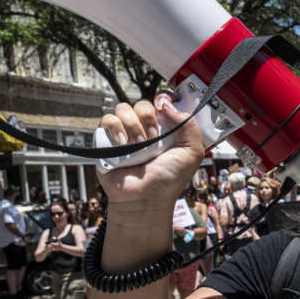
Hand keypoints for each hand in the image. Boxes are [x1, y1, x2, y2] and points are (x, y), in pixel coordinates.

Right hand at [97, 94, 205, 209]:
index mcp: (166, 129)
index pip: (162, 102)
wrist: (144, 198)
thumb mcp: (192, 153)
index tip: (164, 108)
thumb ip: (190, 127)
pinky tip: (122, 144)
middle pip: (143, 104)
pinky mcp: (108, 140)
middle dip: (149, 118)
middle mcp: (146, 129)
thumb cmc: (168, 180)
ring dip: (133, 126)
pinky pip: (107, 119)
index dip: (163, 101)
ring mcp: (126, 133)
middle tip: (153, 138)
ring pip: (123, 108)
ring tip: (139, 146)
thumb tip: (169, 105)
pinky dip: (115, 129)